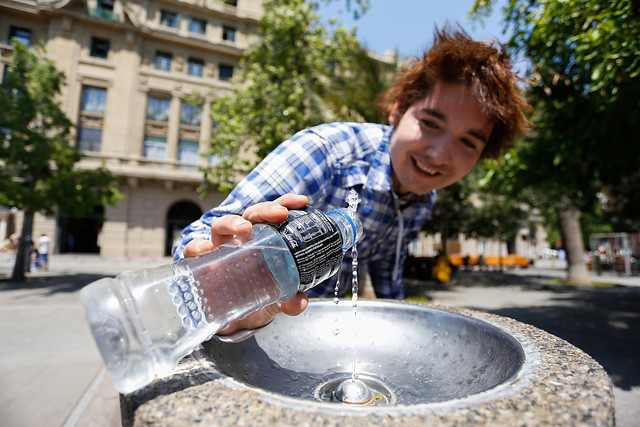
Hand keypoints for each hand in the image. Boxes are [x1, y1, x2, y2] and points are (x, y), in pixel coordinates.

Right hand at [183, 194, 309, 335]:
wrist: (234, 324)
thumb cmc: (256, 303)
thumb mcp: (276, 303)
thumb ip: (289, 303)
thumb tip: (300, 302)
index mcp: (262, 242)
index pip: (273, 215)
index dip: (285, 203)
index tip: (301, 202)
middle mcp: (240, 240)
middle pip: (250, 216)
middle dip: (264, 210)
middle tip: (280, 213)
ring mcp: (219, 249)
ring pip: (220, 225)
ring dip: (232, 222)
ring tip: (244, 228)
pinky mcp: (199, 263)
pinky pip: (193, 249)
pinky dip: (197, 245)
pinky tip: (206, 248)